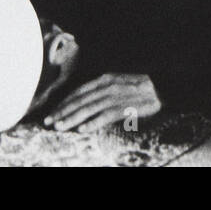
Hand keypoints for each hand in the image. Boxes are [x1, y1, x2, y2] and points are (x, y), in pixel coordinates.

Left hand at [43, 73, 161, 132]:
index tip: (52, 112)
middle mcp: (107, 87)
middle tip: (48, 122)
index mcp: (104, 80)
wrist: (161, 87)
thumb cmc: (139, 88)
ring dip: (71, 118)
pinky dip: (92, 123)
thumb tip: (87, 101)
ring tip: (59, 127)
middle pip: (79, 100)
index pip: (79, 92)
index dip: (64, 102)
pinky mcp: (124, 107)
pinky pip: (104, 116)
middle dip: (62, 111)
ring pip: (88, 108)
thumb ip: (103, 90)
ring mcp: (115, 97)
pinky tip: (81, 129)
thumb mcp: (118, 83)